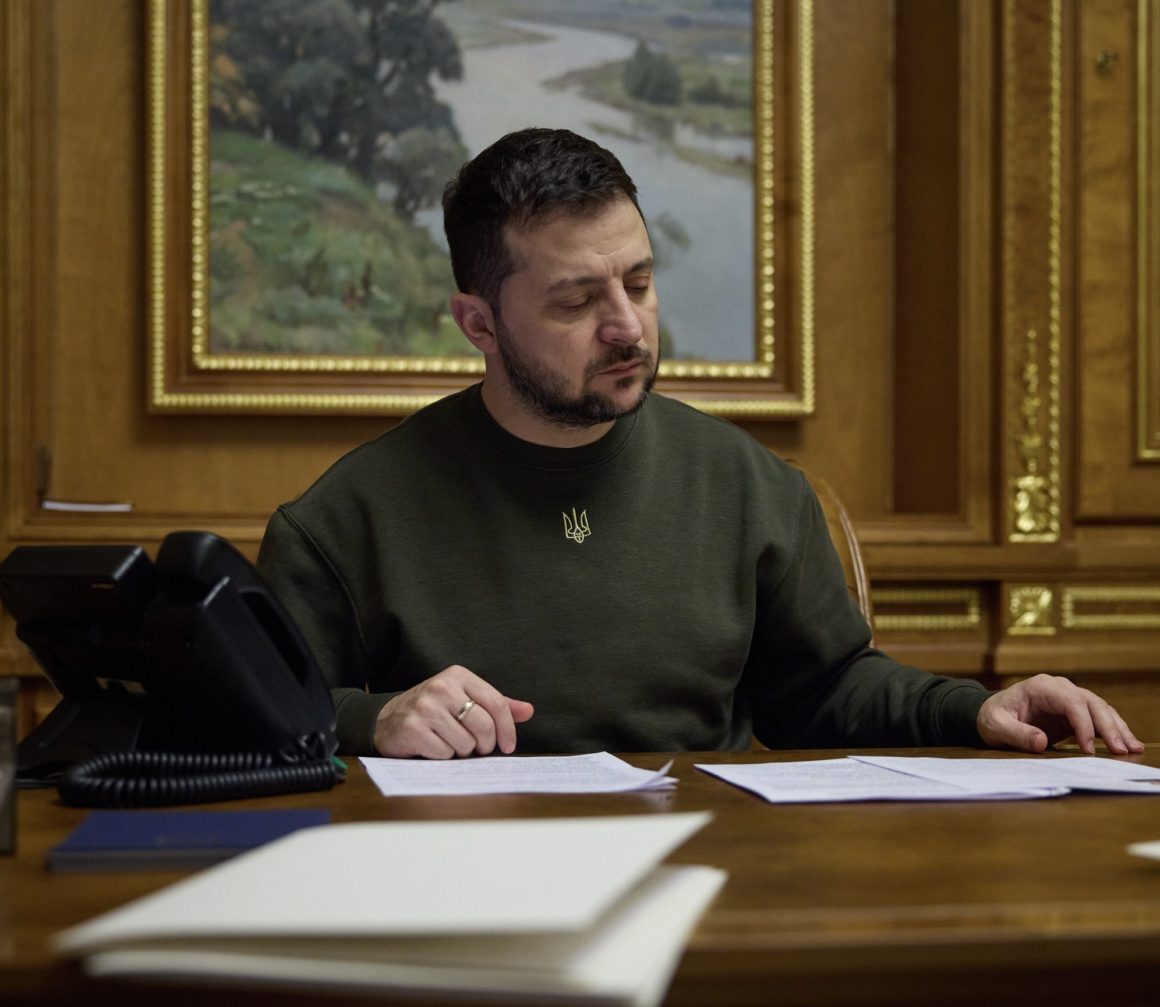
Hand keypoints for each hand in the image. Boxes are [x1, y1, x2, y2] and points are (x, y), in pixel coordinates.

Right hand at [373, 665, 534, 758]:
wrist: (388, 719)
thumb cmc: (434, 710)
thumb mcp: (464, 699)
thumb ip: (496, 705)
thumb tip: (528, 711)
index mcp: (458, 675)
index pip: (497, 704)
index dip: (508, 729)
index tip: (508, 746)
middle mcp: (441, 687)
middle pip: (484, 726)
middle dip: (485, 744)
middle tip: (477, 748)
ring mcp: (425, 707)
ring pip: (465, 743)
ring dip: (462, 751)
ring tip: (450, 742)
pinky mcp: (412, 728)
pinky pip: (444, 754)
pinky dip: (443, 757)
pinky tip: (433, 747)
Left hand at [977, 673, 1144, 754]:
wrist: (989, 713)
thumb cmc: (991, 717)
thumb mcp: (996, 726)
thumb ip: (1016, 733)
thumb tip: (1041, 742)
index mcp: (1042, 687)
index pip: (1071, 702)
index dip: (1083, 725)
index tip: (1088, 749)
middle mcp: (1060, 688)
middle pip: (1092, 704)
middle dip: (1109, 727)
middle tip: (1122, 750)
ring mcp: (1069, 699)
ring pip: (1101, 710)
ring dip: (1117, 729)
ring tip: (1133, 748)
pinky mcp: (1074, 713)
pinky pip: (1098, 719)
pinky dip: (1112, 731)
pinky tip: (1127, 744)